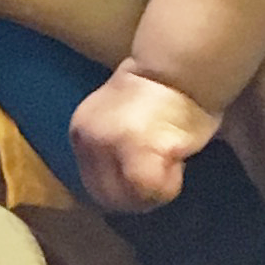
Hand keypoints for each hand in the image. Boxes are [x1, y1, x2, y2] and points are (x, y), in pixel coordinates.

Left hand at [70, 65, 222, 213]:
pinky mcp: (140, 150)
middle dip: (137, 198)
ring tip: (172, 163)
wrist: (183, 66)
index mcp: (81, 131)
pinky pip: (153, 191)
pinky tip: (179, 160)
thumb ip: (113, 150)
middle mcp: (90, 139)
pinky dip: (170, 185)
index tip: (146, 178)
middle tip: (163, 178)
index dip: (122, 190)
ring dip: (155, 192)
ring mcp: (112, 145)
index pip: (93, 184)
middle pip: (108, 197)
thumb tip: (125, 187)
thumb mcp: (120, 120)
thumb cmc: (162, 92)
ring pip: (131, 199)